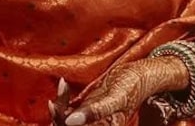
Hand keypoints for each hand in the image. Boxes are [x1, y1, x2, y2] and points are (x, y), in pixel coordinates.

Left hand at [51, 56, 188, 125]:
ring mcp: (89, 119)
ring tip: (63, 86)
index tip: (56, 106)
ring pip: (65, 121)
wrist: (139, 74)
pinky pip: (68, 110)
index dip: (62, 122)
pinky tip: (64, 85)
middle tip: (55, 101)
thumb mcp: (116, 97)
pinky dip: (63, 99)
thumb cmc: (132, 84)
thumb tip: (71, 122)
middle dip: (58, 116)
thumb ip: (96, 111)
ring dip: (60, 106)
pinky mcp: (86, 109)